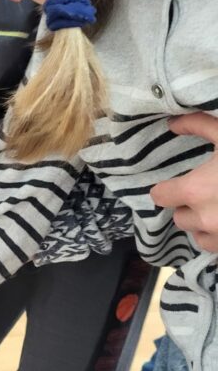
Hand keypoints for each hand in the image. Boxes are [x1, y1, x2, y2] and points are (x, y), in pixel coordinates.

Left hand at [151, 113, 217, 251]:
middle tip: (207, 191)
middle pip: (179, 217)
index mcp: (196, 190)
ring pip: (197, 234)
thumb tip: (171, 123)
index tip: (179, 183)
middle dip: (188, 206)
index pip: (159, 196)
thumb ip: (198, 125)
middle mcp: (204, 218)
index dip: (167, 189)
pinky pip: (214, 247)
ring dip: (203, 224)